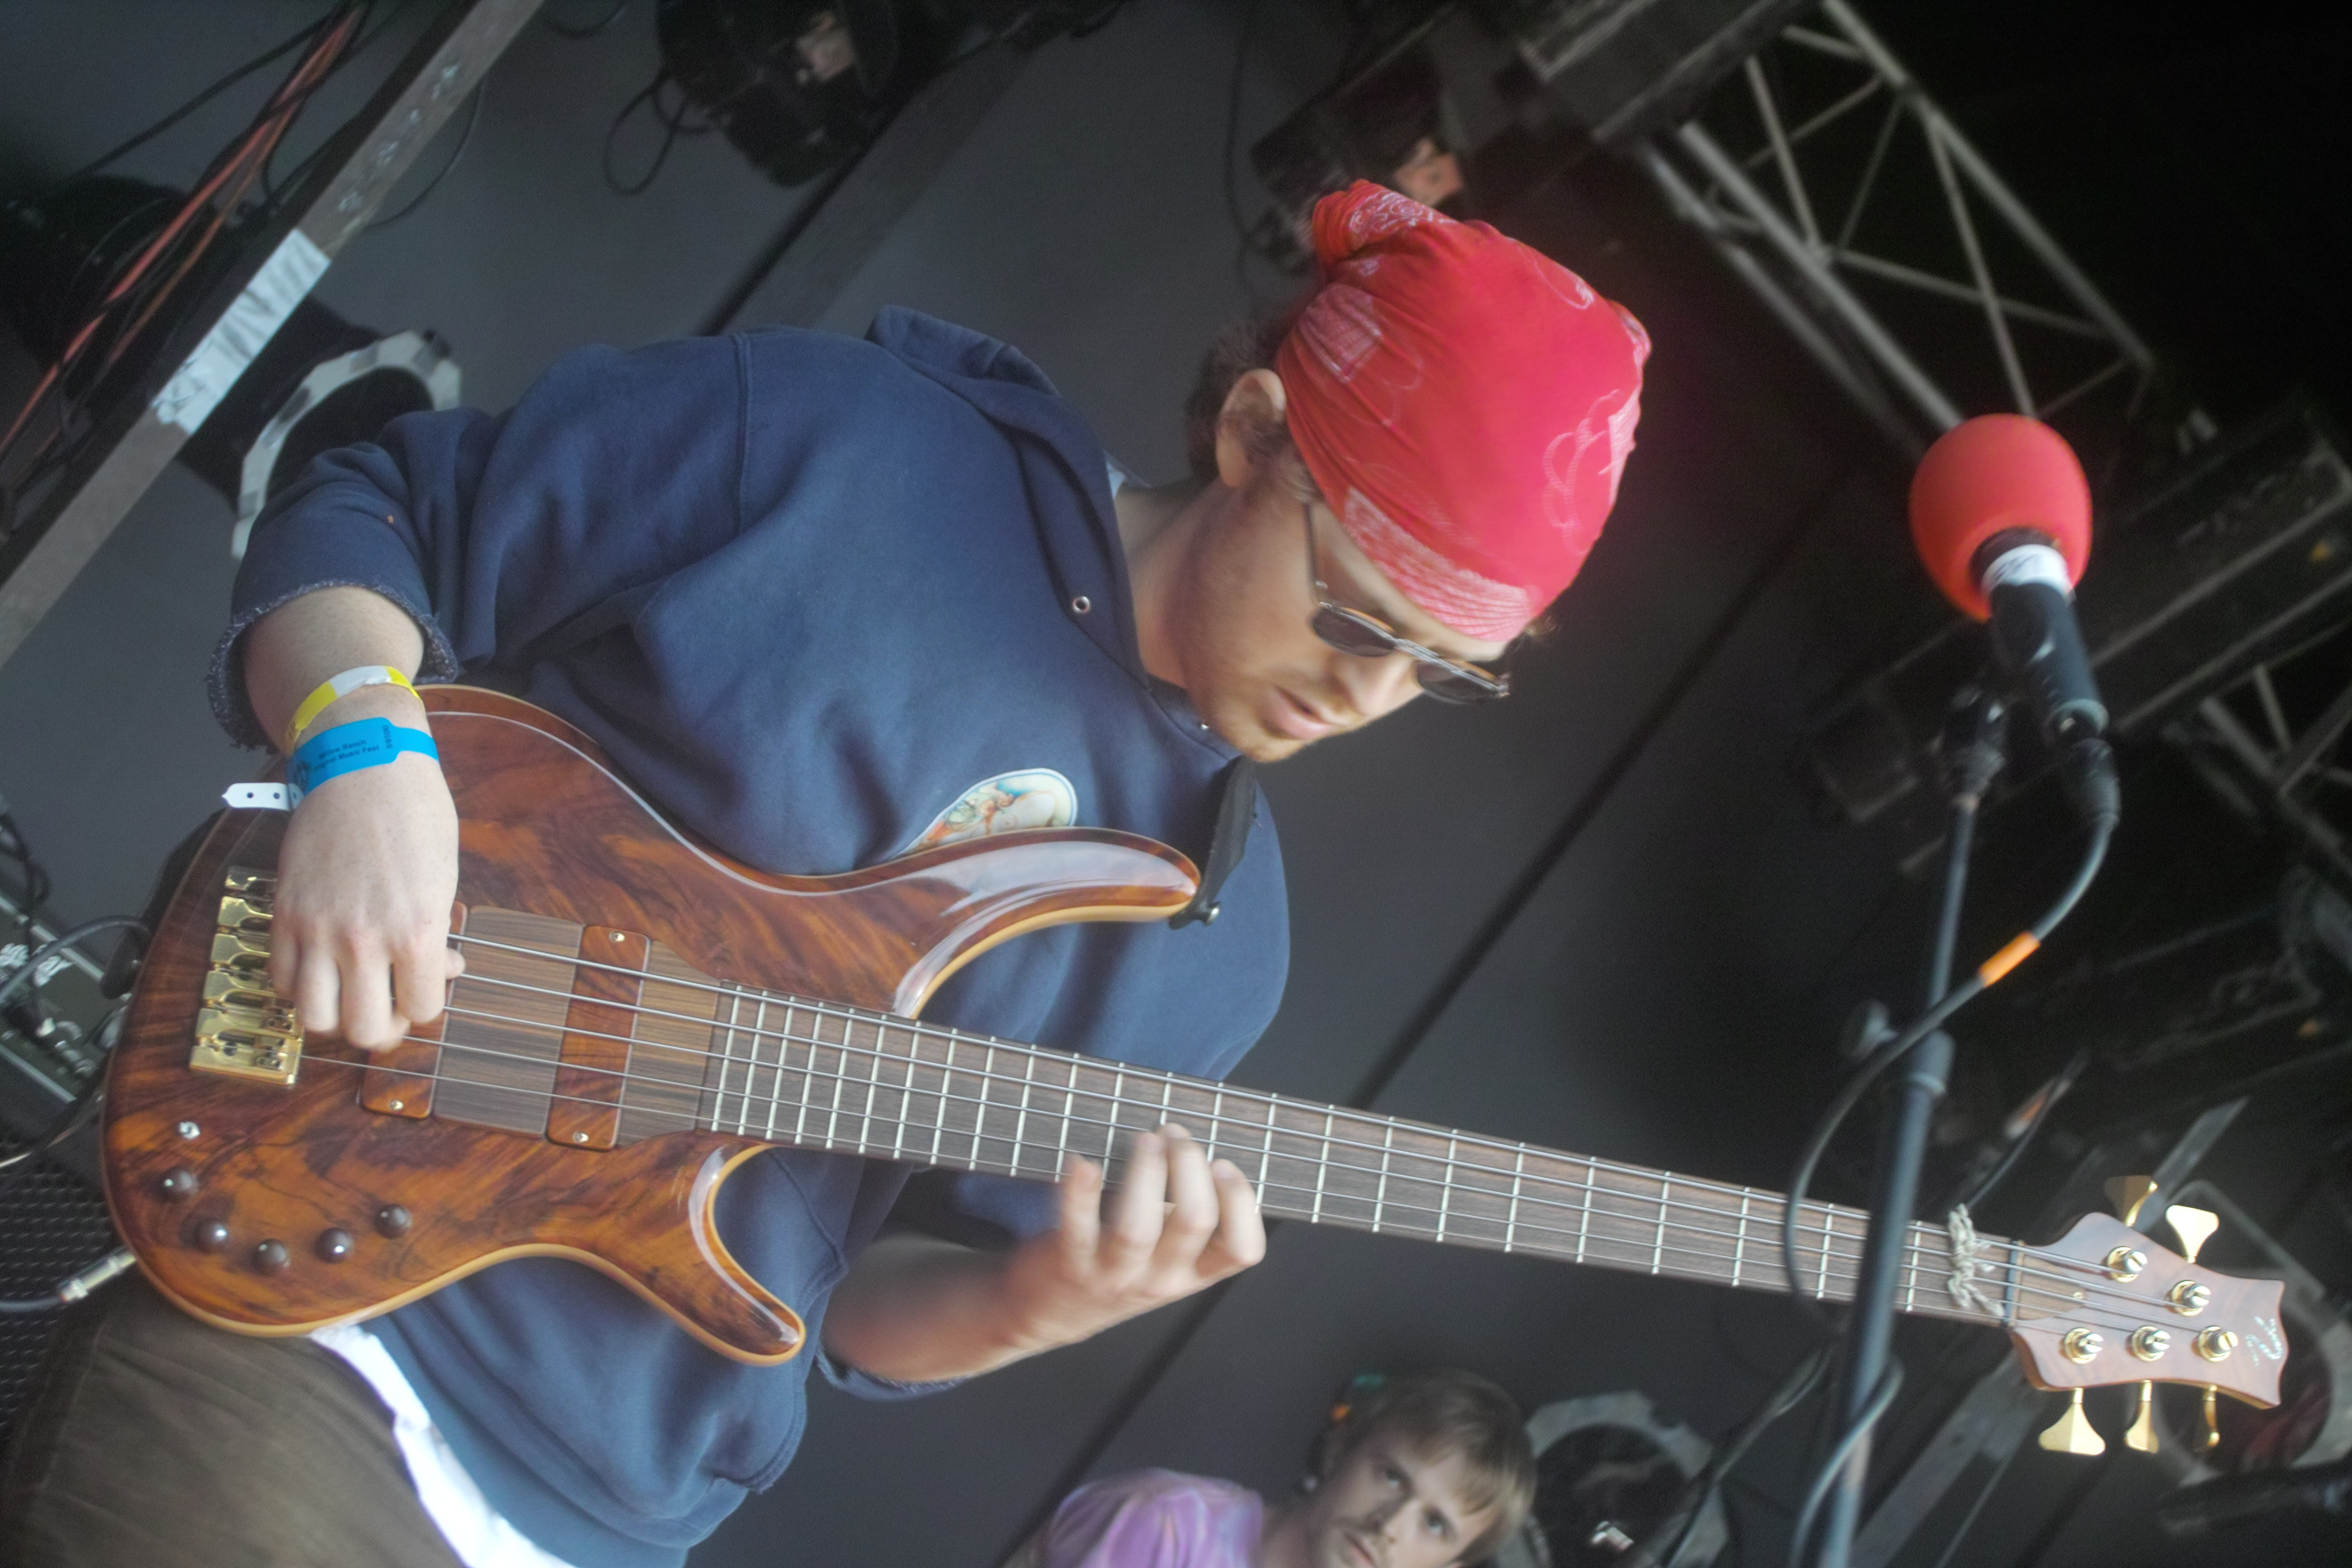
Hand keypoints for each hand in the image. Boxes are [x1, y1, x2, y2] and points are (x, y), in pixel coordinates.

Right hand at [269, 699, 461, 1049]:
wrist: (362, 766)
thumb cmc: (415, 815)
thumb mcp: (445, 877)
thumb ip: (436, 932)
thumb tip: (437, 969)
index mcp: (417, 929)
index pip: (423, 1010)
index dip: (429, 1002)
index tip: (432, 976)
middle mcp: (364, 939)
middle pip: (364, 1031)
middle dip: (383, 1026)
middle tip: (392, 1002)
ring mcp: (316, 930)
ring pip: (313, 1017)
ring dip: (336, 1014)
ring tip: (353, 991)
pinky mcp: (284, 915)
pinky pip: (281, 979)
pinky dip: (301, 986)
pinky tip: (322, 966)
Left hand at [997, 1123, 1264, 1353]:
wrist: (1052, 1312)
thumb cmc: (1119, 1267)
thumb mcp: (1167, 1259)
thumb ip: (1188, 1219)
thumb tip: (1201, 1152)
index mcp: (1193, 1273)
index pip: (1241, 1250)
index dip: (1241, 1203)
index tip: (1222, 1166)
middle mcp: (1160, 1278)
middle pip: (1193, 1222)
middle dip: (1190, 1166)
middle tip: (1175, 1134)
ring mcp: (1115, 1273)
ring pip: (1138, 1227)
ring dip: (1146, 1172)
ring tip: (1146, 1139)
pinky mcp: (1071, 1262)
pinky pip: (1077, 1226)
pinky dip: (1079, 1192)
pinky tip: (1082, 1162)